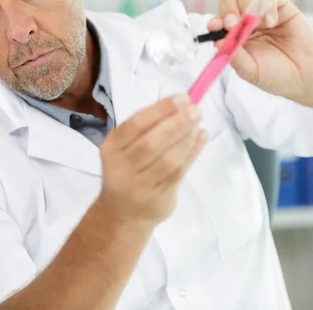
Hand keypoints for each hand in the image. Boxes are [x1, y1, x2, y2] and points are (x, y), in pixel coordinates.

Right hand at [98, 94, 206, 225]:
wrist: (122, 214)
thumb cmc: (127, 171)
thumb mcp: (125, 149)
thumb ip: (147, 128)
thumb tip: (181, 104)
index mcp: (112, 149)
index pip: (136, 124)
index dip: (161, 109)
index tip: (182, 98)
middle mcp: (122, 168)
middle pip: (152, 142)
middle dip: (177, 124)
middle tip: (196, 110)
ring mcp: (140, 186)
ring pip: (169, 160)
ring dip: (187, 139)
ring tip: (198, 123)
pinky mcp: (158, 198)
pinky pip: (179, 172)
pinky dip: (193, 152)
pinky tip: (200, 138)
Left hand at [207, 0, 312, 101]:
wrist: (303, 76)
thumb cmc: (274, 75)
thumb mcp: (250, 70)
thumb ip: (235, 56)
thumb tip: (218, 41)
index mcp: (233, 36)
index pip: (218, 20)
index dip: (215, 21)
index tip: (215, 27)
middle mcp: (245, 21)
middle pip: (229, 1)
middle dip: (229, 10)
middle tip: (233, 23)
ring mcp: (262, 12)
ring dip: (247, 5)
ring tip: (256, 24)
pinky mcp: (281, 6)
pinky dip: (267, 6)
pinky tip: (271, 22)